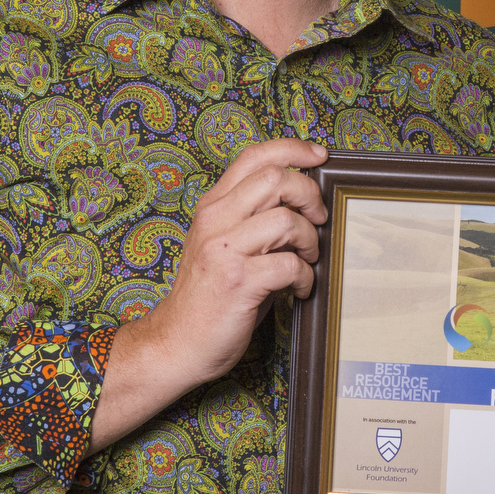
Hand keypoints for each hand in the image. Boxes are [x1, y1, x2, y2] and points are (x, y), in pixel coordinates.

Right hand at [88, 138, 328, 451]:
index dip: (292, 149)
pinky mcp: (238, 281)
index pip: (254, 156)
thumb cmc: (208, 297)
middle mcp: (216, 221)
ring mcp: (224, 250)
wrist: (175, 344)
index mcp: (213, 207)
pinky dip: (306, 277)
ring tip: (309, 259)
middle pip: (276, 179)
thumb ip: (254, 219)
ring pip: (287, 220)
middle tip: (318, 221)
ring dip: (311, 240)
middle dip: (310, 196)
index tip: (320, 157)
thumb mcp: (225, 246)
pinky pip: (290, 265)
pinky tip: (300, 289)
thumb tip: (306, 204)